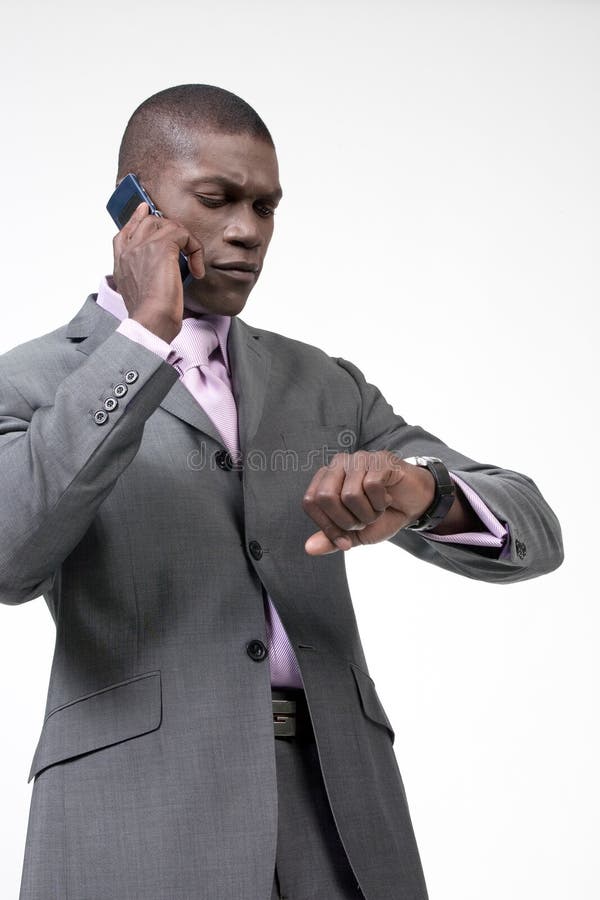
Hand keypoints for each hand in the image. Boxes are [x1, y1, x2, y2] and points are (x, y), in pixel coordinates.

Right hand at [112, 201, 204, 342]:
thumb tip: (161, 275)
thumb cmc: (149, 317)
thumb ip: (144, 278)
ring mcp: (143, 246)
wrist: (151, 321)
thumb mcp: (140, 296)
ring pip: (167, 225)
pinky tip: (197, 270)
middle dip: (169, 229)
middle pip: (148, 222)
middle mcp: (128, 251)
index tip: (144, 210)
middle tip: (185, 246)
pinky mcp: (162, 247)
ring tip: (193, 263)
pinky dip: (195, 249)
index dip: (136, 219)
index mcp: (121, 263)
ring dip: (186, 241)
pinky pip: (184, 234)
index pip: (124, 232)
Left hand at [302, 450, 435, 554]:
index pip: (310, 502)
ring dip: (367, 513)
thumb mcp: (355, 534)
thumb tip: (309, 548)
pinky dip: (380, 502)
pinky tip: (387, 499)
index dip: (327, 527)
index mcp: (326, 478)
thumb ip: (332, 539)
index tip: (346, 541)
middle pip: (325, 497)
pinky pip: (372, 485)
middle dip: (346, 521)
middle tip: (363, 521)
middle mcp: (339, 463)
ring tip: (377, 509)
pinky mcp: (380, 459)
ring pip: (350, 494)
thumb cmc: (382, 516)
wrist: (414, 506)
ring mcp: (360, 459)